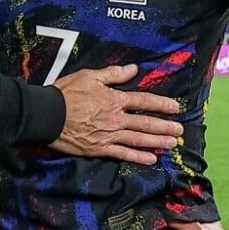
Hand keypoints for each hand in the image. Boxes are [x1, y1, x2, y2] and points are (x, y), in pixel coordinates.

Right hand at [53, 64, 181, 164]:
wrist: (48, 115)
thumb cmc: (66, 93)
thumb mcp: (89, 76)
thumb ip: (113, 74)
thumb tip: (133, 69)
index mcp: (114, 99)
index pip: (143, 101)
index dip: (161, 104)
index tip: (175, 107)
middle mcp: (116, 118)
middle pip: (145, 122)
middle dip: (165, 126)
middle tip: (180, 131)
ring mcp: (109, 135)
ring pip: (138, 139)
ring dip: (157, 142)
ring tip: (172, 144)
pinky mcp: (100, 148)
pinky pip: (123, 154)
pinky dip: (138, 157)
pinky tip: (151, 160)